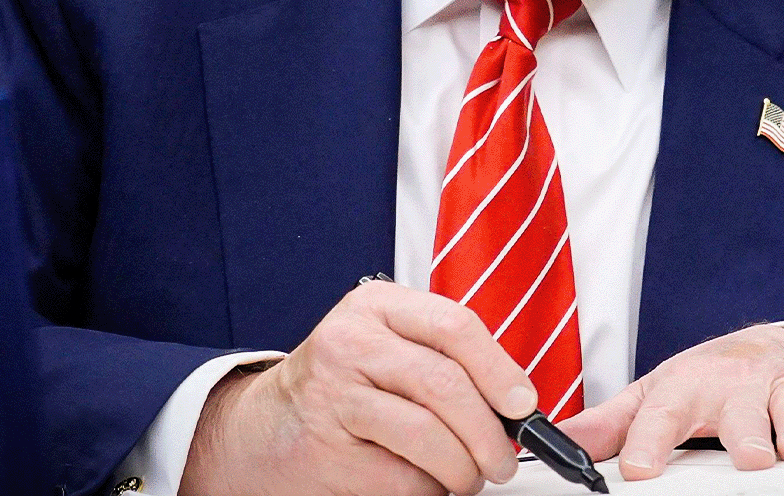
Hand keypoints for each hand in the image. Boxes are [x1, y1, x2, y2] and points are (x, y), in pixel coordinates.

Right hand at [179, 280, 536, 495]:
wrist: (261, 427)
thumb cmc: (344, 383)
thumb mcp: (389, 346)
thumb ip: (446, 359)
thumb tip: (515, 402)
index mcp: (377, 305)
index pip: (455, 326)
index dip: (499, 369)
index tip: (523, 404)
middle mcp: (350, 342)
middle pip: (445, 385)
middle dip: (488, 432)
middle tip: (502, 459)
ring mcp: (332, 395)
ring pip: (427, 436)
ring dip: (463, 468)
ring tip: (469, 477)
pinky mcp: (324, 451)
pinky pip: (400, 478)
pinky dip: (428, 489)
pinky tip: (426, 482)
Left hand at [560, 325, 783, 480]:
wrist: (765, 342)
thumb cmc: (704, 380)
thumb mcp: (655, 394)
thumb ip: (610, 424)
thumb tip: (553, 446)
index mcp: (687, 386)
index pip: (662, 412)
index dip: (648, 439)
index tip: (639, 469)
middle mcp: (737, 382)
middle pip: (742, 411)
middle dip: (746, 434)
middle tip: (747, 456)